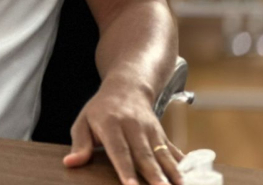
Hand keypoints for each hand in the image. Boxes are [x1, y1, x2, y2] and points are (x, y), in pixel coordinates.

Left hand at [63, 81, 184, 184]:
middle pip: (145, 155)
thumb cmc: (101, 109)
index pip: (119, 150)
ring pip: (163, 154)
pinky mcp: (162, 135)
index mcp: (111, 125)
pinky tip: (192, 179)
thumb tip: (70, 163)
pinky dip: (183, 165)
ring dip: (173, 173)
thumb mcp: (83, 121)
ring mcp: (151, 131)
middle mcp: (134, 127)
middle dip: (154, 176)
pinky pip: (174, 151)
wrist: (127, 86)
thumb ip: (79, 144)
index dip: (125, 169)